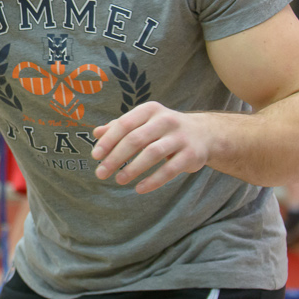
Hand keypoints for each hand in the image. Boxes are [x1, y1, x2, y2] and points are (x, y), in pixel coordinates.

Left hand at [90, 101, 212, 193]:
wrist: (203, 133)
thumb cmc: (163, 129)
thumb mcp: (143, 122)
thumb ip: (120, 127)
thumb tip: (96, 133)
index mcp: (150, 110)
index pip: (124, 124)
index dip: (108, 141)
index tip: (95, 156)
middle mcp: (165, 120)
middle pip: (136, 139)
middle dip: (116, 158)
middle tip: (101, 173)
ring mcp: (180, 137)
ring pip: (152, 153)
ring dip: (133, 168)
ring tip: (119, 180)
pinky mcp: (191, 154)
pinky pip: (170, 170)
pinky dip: (153, 181)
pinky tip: (139, 189)